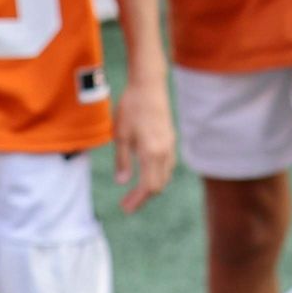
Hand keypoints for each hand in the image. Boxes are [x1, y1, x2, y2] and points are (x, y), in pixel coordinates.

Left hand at [113, 76, 175, 213]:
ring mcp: (170, 143)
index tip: (125, 208)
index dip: (138, 200)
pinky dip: (158, 174)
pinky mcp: (170, 138)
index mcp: (152, 151)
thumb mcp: (121, 135)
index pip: (149, 186)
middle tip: (126, 204)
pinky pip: (168, 164)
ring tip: (134, 192)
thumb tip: (123, 182)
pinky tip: (146, 173)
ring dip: (151, 186)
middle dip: (143, 197)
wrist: (149, 84)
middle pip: (159, 184)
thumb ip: (123, 160)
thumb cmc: (131, 108)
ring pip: (166, 174)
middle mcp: (165, 150)